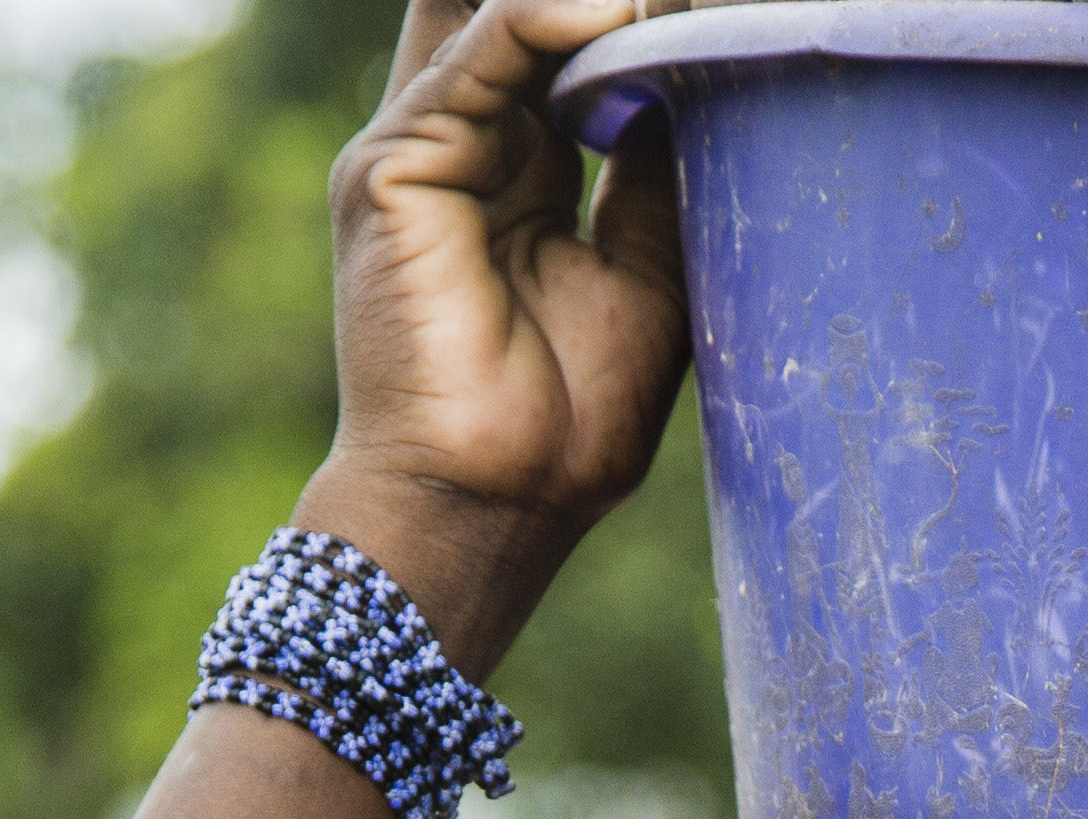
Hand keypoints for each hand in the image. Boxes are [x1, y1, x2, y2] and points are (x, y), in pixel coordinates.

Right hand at [304, 0, 690, 675]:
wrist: (498, 500)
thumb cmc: (569, 417)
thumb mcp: (646, 269)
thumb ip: (655, 171)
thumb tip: (695, 69)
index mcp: (513, 167)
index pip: (550, 43)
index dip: (612, 19)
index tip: (691, 12)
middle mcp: (461, 143)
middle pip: (517, 16)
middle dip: (599, 5)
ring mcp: (420, 149)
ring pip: (501, 15)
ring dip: (593, 4)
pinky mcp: (392, 167)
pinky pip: (478, 53)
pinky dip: (545, 17)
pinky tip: (620, 8)